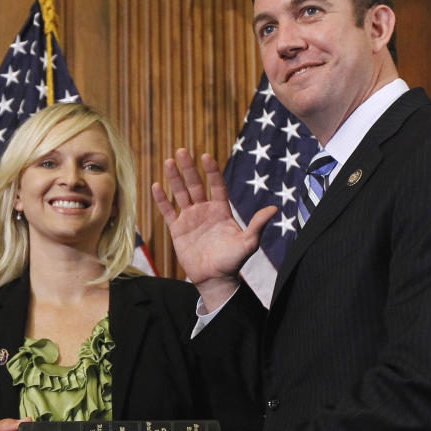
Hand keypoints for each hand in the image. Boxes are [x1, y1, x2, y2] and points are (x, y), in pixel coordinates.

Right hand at [152, 149, 276, 309]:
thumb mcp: (248, 243)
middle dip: (189, 168)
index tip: (205, 156)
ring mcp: (190, 218)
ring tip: (169, 161)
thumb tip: (274, 209)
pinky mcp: (177, 229)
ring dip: (174, 178)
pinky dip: (161, 199)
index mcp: (221, 210)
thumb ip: (257, 225)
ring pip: (180, 193)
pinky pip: (168, 211)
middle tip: (182, 151)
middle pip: (195, 185)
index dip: (211, 171)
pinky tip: (156, 186)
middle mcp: (205, 210)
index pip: (216, 185)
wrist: (214, 279)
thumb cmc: (233, 262)